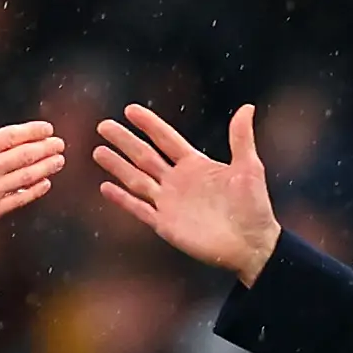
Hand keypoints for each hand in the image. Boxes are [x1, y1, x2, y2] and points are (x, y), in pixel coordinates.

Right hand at [0, 84, 66, 248]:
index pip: (12, 135)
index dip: (33, 131)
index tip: (47, 129)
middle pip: (26, 155)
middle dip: (46, 148)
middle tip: (60, 144)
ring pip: (27, 177)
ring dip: (46, 167)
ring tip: (59, 161)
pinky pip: (19, 200)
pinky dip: (34, 191)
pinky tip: (43, 185)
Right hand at [95, 103, 278, 285]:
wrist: (250, 244)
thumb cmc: (254, 206)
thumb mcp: (249, 168)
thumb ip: (241, 138)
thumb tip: (247, 107)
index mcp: (195, 165)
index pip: (166, 139)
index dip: (149, 125)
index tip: (130, 110)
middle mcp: (177, 181)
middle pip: (144, 156)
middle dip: (124, 141)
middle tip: (103, 126)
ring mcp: (169, 203)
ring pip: (137, 180)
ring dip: (117, 166)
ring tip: (98, 151)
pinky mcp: (165, 224)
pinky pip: (139, 209)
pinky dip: (122, 199)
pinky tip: (106, 187)